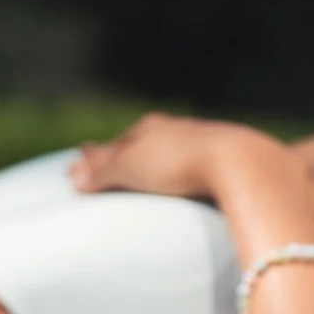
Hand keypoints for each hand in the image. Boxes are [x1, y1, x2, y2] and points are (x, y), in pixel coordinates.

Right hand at [70, 113, 272, 197]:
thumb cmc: (180, 162)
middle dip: (127, 153)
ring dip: (158, 162)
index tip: (84, 157)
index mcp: (151, 128)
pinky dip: (184, 174)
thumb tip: (73, 176)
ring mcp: (205, 144)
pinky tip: (187, 185)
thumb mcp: (131, 166)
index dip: (98, 154)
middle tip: (112, 163)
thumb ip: (102, 170)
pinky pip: (198, 168)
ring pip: (173, 153)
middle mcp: (177, 131)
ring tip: (148, 174)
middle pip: (145, 143)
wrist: (241, 162)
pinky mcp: (228, 163)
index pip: (117, 143)